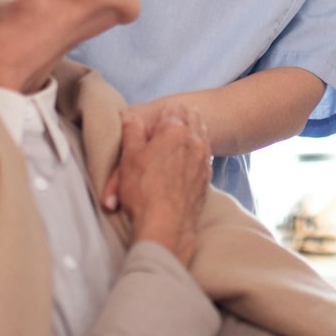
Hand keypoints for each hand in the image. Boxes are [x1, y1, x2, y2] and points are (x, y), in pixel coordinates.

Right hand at [109, 105, 210, 267]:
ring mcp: (203, 161)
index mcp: (174, 131)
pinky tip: (193, 155)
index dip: (164, 110)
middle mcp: (193, 142)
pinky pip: (204, 157)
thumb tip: (131, 116)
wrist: (166, 226)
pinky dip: (198, 151)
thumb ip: (132, 131)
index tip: (162, 110)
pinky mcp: (206, 179)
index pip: (173, 109)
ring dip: (194, 132)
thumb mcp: (129, 157)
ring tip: (187, 131)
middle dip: (183, 116)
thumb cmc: (144, 191)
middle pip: (192, 119)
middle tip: (178, 114)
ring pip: (201, 137)